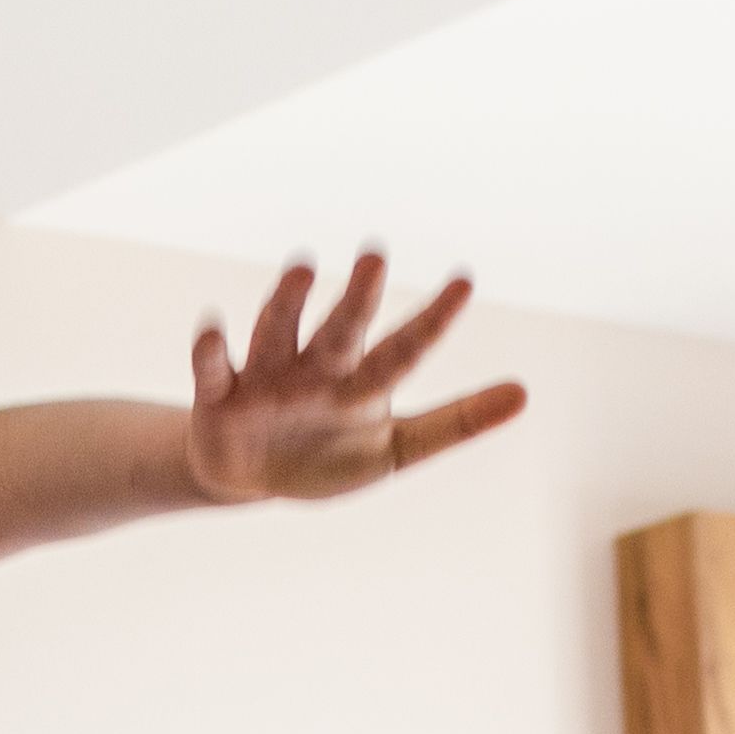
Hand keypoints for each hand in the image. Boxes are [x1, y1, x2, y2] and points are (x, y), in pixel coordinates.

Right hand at [183, 255, 525, 505]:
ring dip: (288, 302)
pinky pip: (212, 369)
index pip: (406, 348)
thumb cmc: (329, 455)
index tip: (466, 281)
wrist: (250, 476)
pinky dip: (209, 349)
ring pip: (279, 332)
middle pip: (341, 329)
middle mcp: (317, 368)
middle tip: (376, 257)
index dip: (434, 319)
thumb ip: (456, 422)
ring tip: (302, 267)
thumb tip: (525, 393)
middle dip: (358, 297)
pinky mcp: (220, 397)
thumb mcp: (398, 449)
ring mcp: (268, 378)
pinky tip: (213, 327)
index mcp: (362, 382)